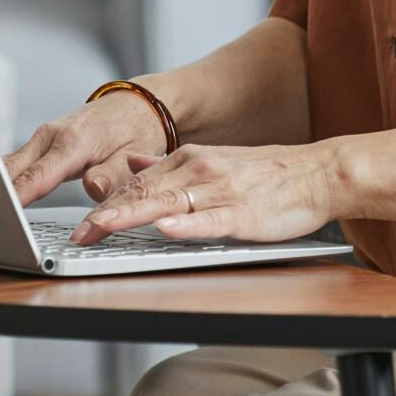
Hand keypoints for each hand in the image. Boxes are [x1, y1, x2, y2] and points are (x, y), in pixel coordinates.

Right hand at [1, 92, 168, 207]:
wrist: (137, 104)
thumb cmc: (137, 129)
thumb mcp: (135, 155)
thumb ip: (112, 175)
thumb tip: (92, 189)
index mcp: (74, 141)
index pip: (38, 175)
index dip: (16, 195)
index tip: (0, 212)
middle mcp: (52, 136)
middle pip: (11, 169)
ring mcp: (42, 138)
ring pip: (8, 165)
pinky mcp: (40, 143)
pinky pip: (15, 163)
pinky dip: (2, 179)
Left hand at [70, 141, 338, 245]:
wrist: (318, 173)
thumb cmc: (267, 175)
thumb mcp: (213, 161)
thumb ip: (170, 165)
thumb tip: (131, 163)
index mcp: (190, 160)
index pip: (137, 183)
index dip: (105, 203)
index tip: (78, 223)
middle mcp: (200, 171)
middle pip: (144, 193)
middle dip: (107, 214)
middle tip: (77, 234)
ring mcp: (221, 192)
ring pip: (169, 204)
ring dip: (133, 216)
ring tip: (103, 227)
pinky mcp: (243, 213)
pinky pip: (209, 220)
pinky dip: (185, 224)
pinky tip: (165, 228)